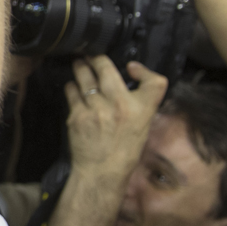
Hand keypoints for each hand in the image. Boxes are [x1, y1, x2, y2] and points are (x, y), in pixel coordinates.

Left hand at [64, 57, 166, 182]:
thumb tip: (129, 75)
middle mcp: (119, 105)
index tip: (131, 67)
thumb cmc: (124, 149)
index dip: (144, 70)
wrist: (102, 171)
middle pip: (105, 67)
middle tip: (90, 54)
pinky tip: (74, 87)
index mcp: (141, 110)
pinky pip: (72, 91)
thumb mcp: (142, 125)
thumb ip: (139, 102)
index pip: (154, 81)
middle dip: (95, 58)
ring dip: (81, 68)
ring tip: (79, 65)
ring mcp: (96, 109)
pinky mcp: (77, 115)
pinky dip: (72, 87)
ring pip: (84, 76)